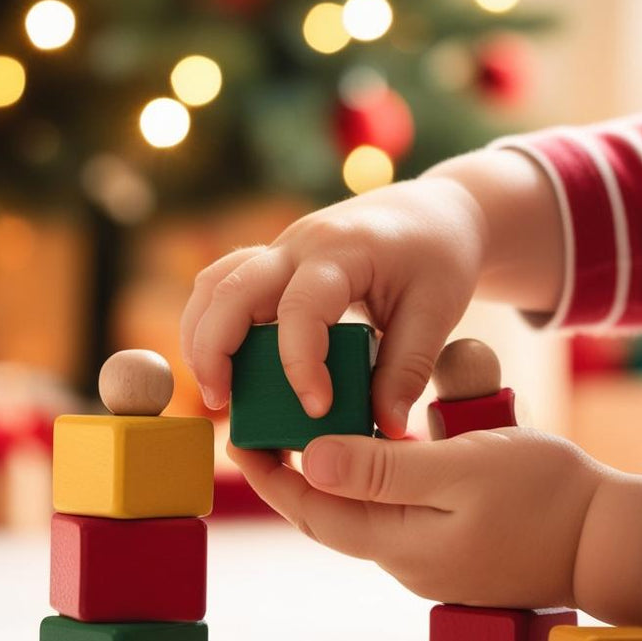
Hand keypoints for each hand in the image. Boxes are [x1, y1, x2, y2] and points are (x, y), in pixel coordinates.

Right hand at [181, 176, 487, 436]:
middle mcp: (300, 243)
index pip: (302, 308)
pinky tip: (222, 367)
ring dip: (201, 335)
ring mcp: (281, 249)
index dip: (300, 363)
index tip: (317, 409)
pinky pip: (223, 284)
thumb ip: (408, 370)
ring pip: (214, 282)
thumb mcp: (436, 311)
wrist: (437, 211)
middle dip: (216, 348)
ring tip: (215, 391)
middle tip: (222, 405)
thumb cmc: (440, 257)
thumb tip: (386, 429)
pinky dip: (211, 324)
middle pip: (232, 287)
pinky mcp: (275, 261)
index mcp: (344, 251)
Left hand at [228, 429, 641, 621]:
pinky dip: (373, 480)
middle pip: (330, 516)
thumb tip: (309, 461)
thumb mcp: (462, 469)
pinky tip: (374, 448)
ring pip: (362, 514)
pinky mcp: (453, 549)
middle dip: (291, 475)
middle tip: (264, 428)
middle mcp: (406, 560)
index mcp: (400, 543)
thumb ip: (384, 469)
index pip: (312, 511)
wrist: (609, 539)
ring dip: (333, 476)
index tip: (240, 436)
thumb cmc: (545, 495)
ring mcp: (430, 559)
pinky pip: (395, 513)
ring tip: (309, 428)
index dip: (271, 476)